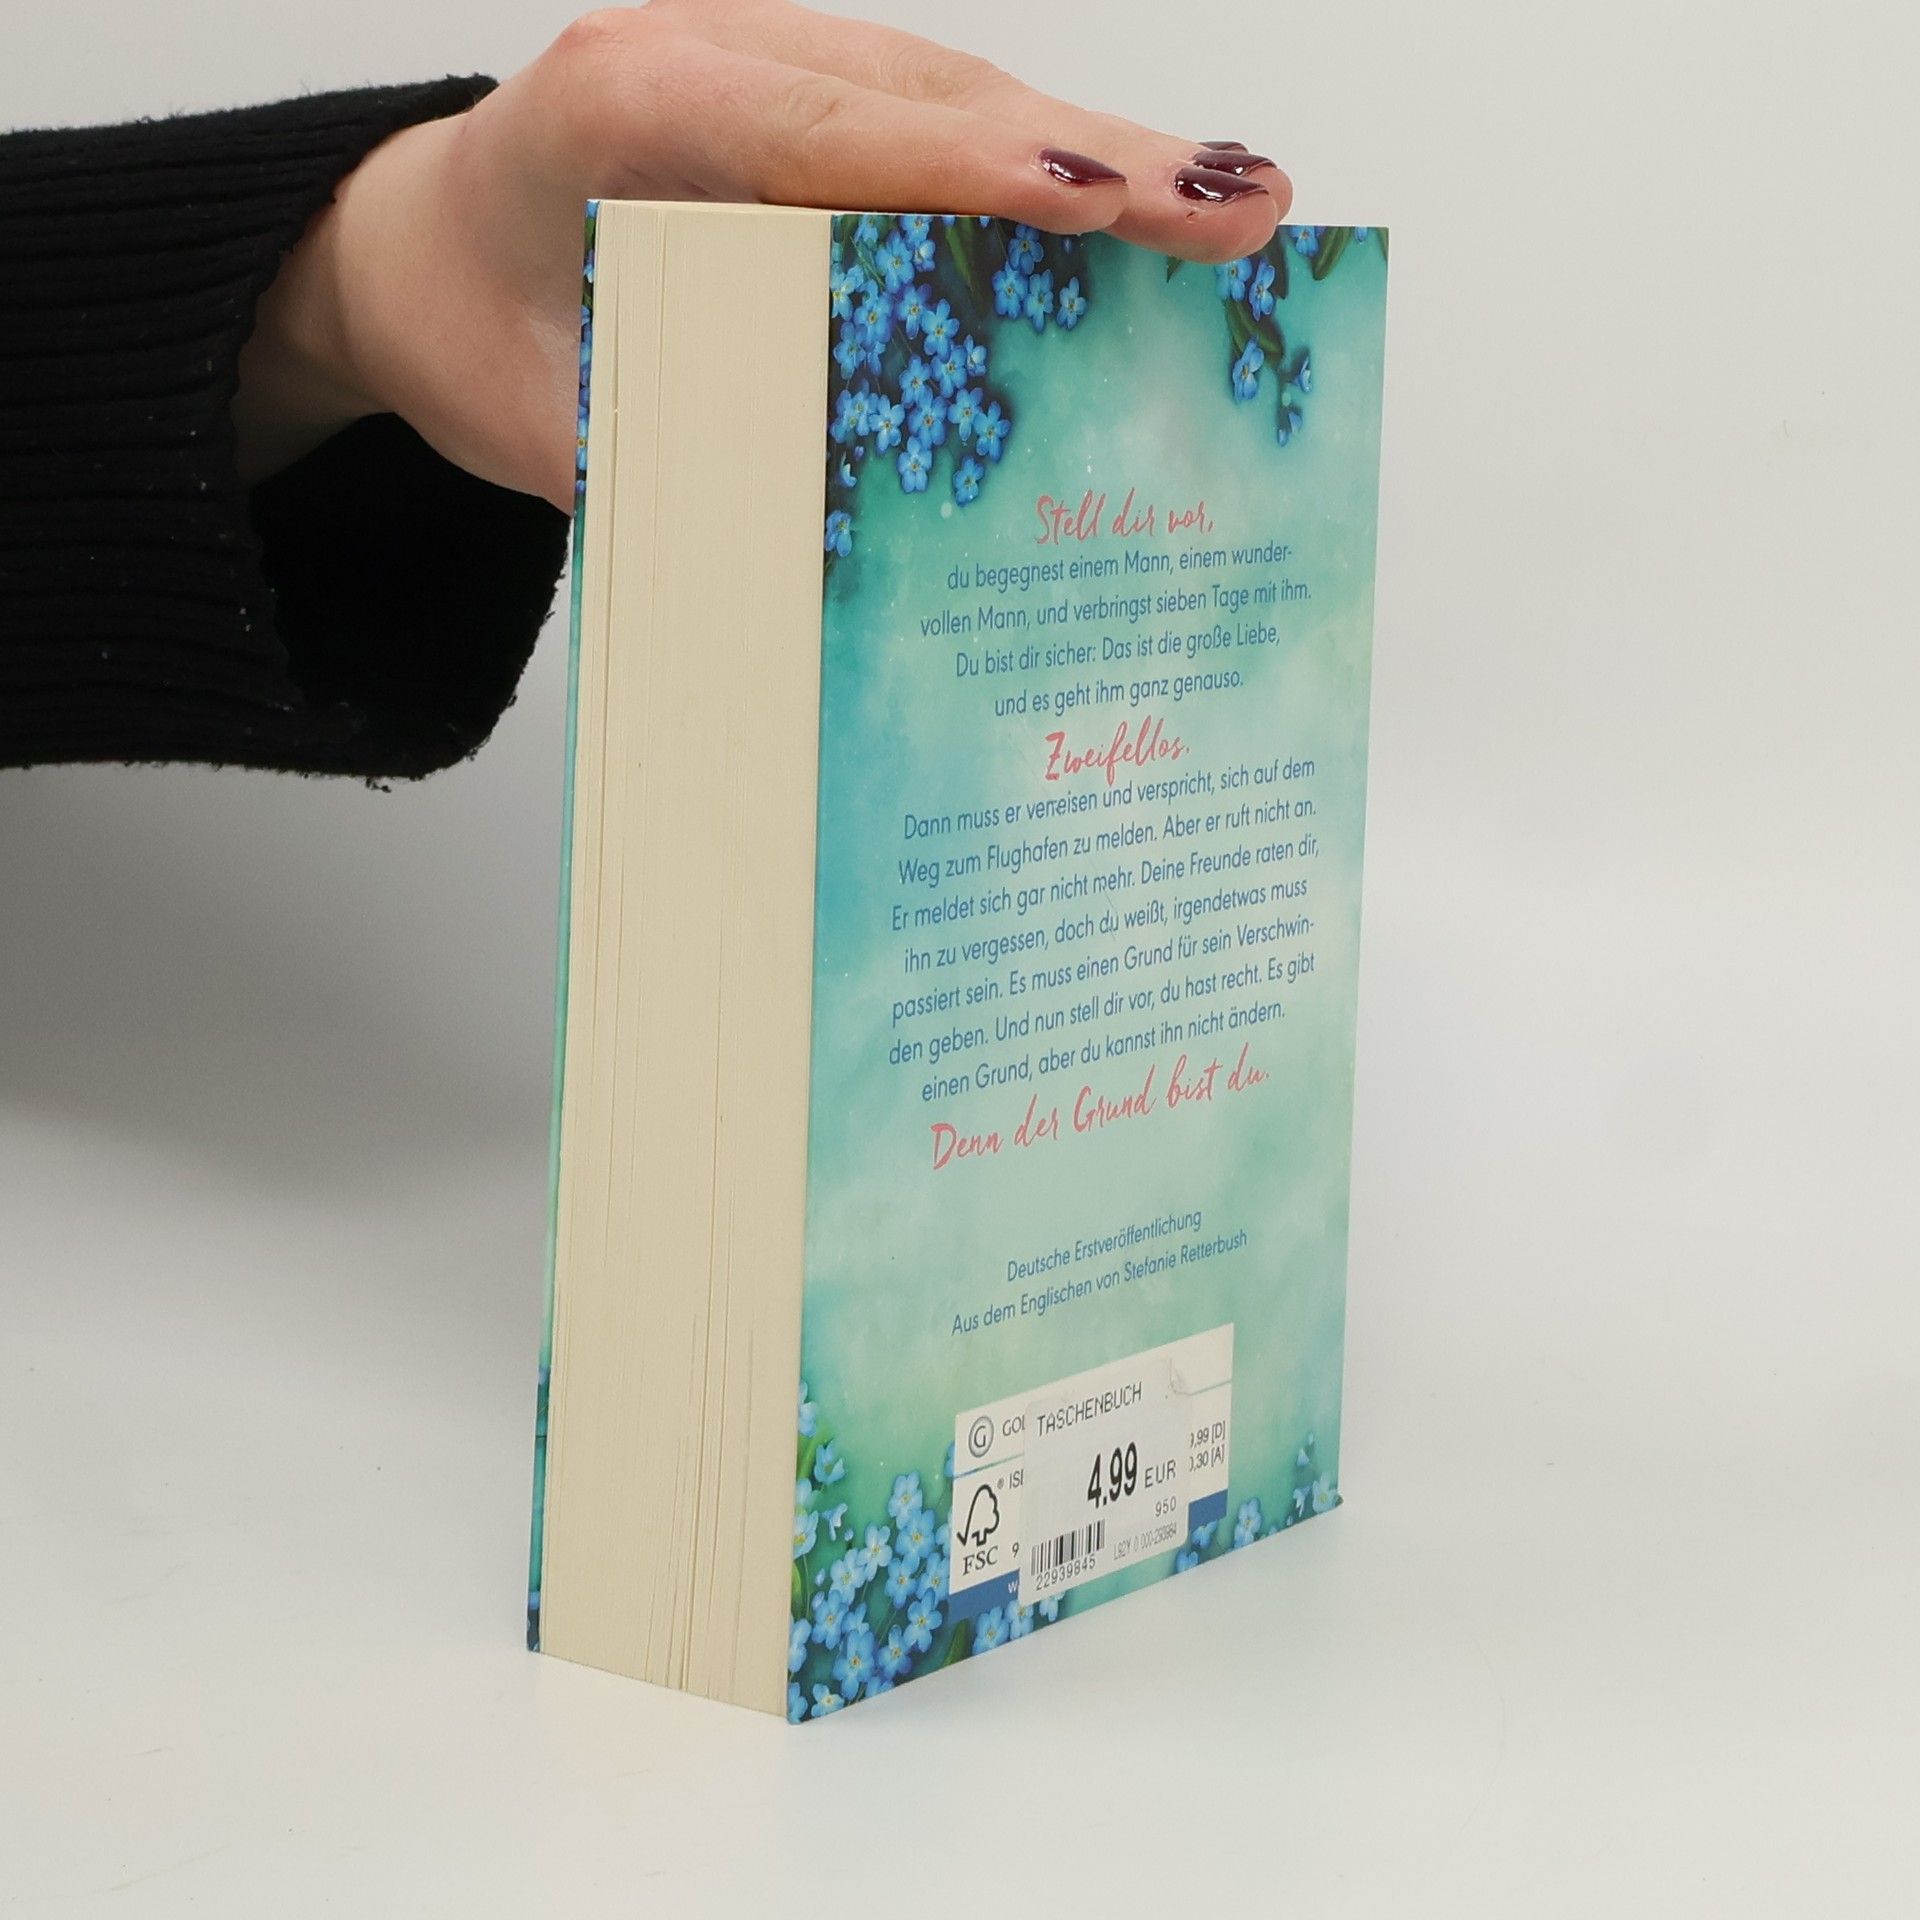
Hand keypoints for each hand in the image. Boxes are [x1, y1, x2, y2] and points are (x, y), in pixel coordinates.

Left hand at [235, 1, 1290, 509]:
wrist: (426, 250)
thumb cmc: (476, 319)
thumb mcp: (535, 418)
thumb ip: (664, 464)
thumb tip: (816, 548)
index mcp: (626, 106)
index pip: (819, 130)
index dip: (964, 167)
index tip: (1087, 200)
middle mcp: (720, 61)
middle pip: (932, 98)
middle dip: (1096, 157)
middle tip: (1241, 205)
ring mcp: (783, 77)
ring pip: (965, 105)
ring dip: (1106, 162)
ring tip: (1240, 213)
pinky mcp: (825, 120)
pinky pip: (948, 140)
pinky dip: (1051, 184)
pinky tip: (1146, 222)